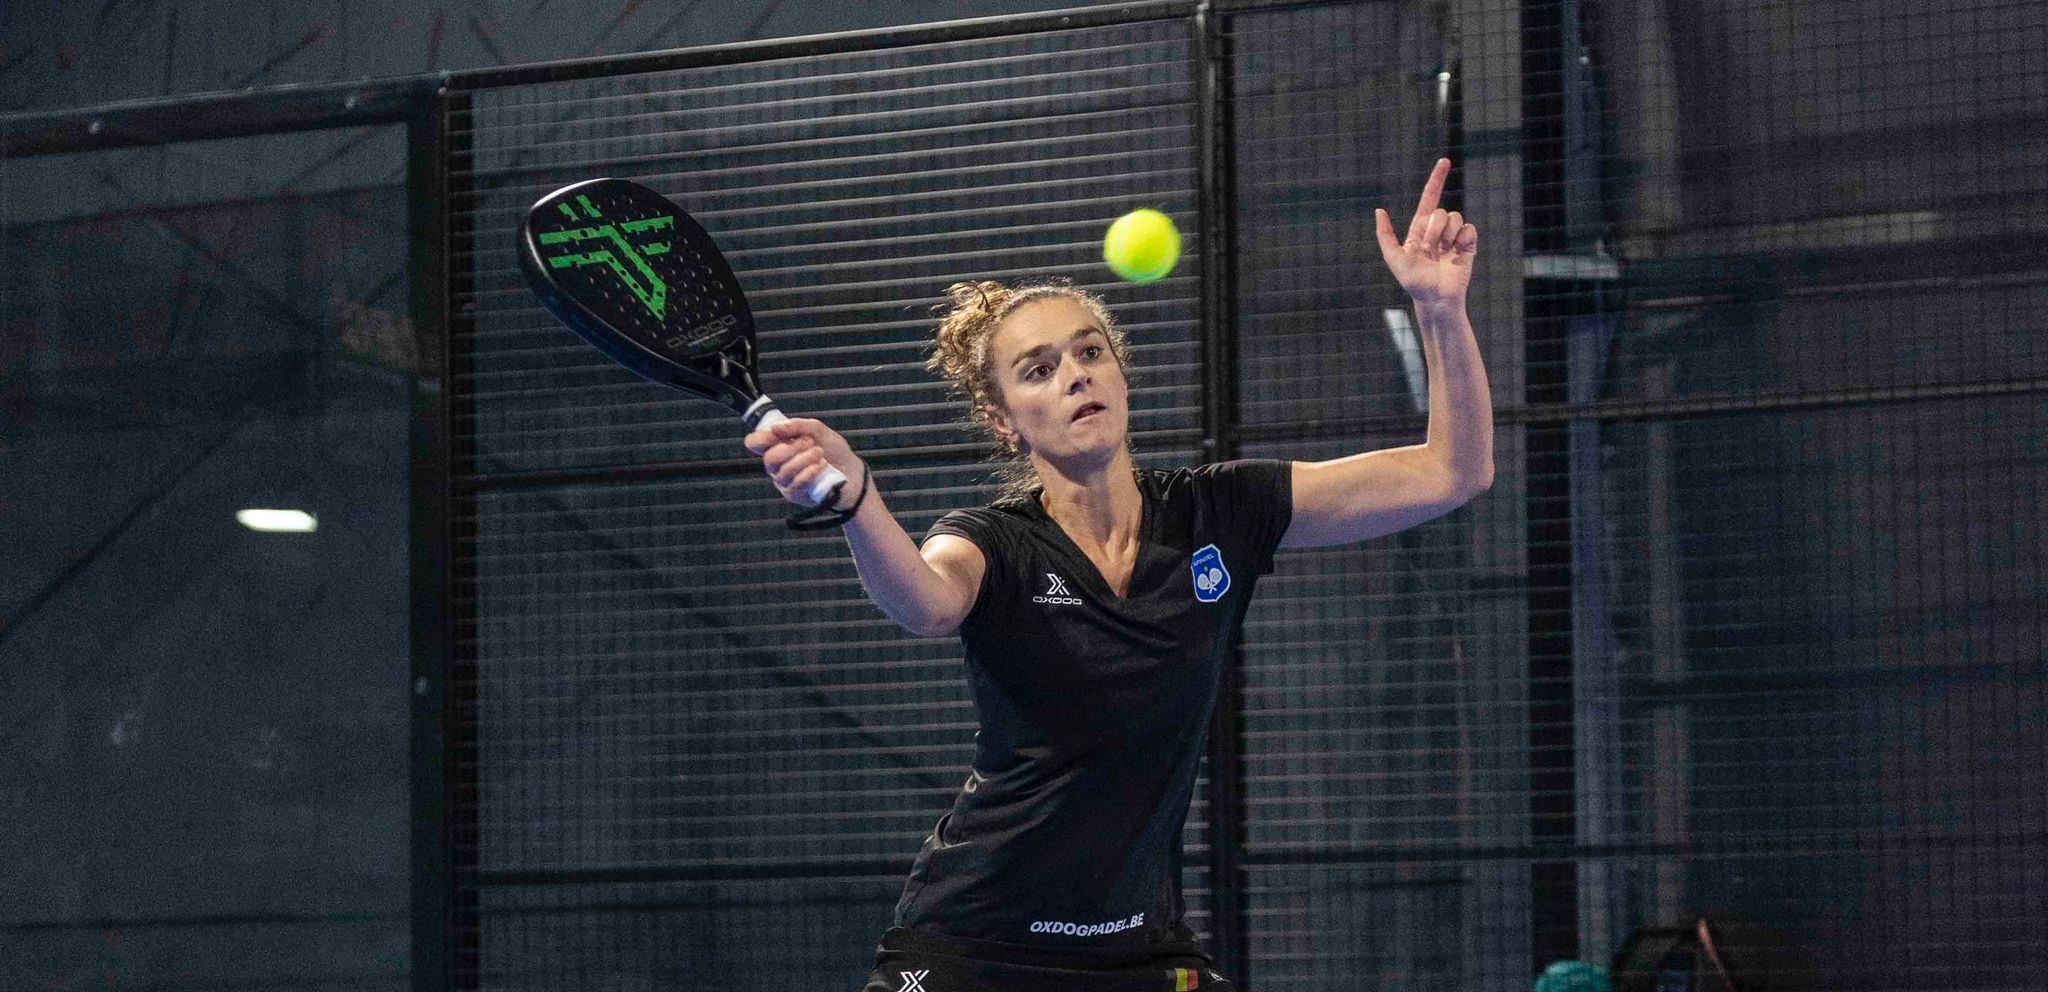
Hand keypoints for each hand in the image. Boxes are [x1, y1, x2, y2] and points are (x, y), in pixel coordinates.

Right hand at [744, 417, 865, 509]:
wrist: (852, 472)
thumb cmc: (833, 450)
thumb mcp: (818, 430)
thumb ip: (796, 426)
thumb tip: (775, 428)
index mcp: (778, 445)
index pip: (754, 443)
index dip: (760, 438)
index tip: (776, 434)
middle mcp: (777, 464)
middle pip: (769, 458)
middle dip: (793, 448)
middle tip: (810, 443)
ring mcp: (783, 481)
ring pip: (784, 471)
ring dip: (805, 459)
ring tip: (820, 454)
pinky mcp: (793, 494)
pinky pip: (795, 484)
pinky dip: (810, 472)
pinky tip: (821, 466)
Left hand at [1374, 157, 1478, 307]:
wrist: (1436, 298)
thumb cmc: (1413, 281)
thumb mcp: (1393, 258)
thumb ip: (1385, 234)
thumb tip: (1379, 210)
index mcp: (1420, 228)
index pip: (1429, 198)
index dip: (1436, 179)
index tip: (1444, 161)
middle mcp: (1438, 229)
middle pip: (1440, 212)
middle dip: (1434, 229)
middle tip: (1429, 249)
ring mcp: (1454, 236)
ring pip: (1456, 217)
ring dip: (1447, 235)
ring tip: (1443, 253)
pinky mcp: (1468, 244)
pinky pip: (1469, 228)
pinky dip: (1462, 238)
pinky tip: (1457, 253)